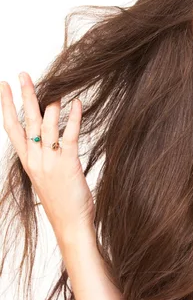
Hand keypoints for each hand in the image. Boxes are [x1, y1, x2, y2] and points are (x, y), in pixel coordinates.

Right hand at [0, 72, 94, 240]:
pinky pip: (70, 136)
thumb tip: (48, 139)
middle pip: (26, 121)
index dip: (6, 106)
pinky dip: (73, 118)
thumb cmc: (61, 201)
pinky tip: (76, 104)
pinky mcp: (67, 164)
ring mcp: (49, 161)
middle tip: (22, 74)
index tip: (3, 86)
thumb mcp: (45, 177)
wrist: (70, 225)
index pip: (12, 128)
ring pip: (46, 126)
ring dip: (51, 105)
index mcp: (28, 161)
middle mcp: (35, 159)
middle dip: (24, 96)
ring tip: (56, 89)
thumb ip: (43, 157)